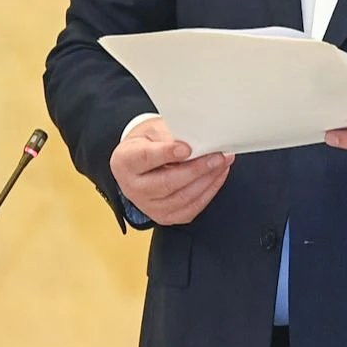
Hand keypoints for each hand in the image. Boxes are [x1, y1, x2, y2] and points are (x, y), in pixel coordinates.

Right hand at [110, 117, 234, 225]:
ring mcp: (148, 205)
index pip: (146, 158)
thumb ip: (171, 135)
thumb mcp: (153, 130)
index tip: (187, 148)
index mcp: (125, 161)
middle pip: (167, 183)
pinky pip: (190, 208)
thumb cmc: (146, 144)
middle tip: (216, 157)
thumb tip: (196, 141)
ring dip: (207, 181)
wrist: (139, 163)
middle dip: (196, 170)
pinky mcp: (164, 216)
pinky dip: (208, 192)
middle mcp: (133, 187)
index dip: (167, 153)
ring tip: (222, 164)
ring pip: (182, 198)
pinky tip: (216, 177)